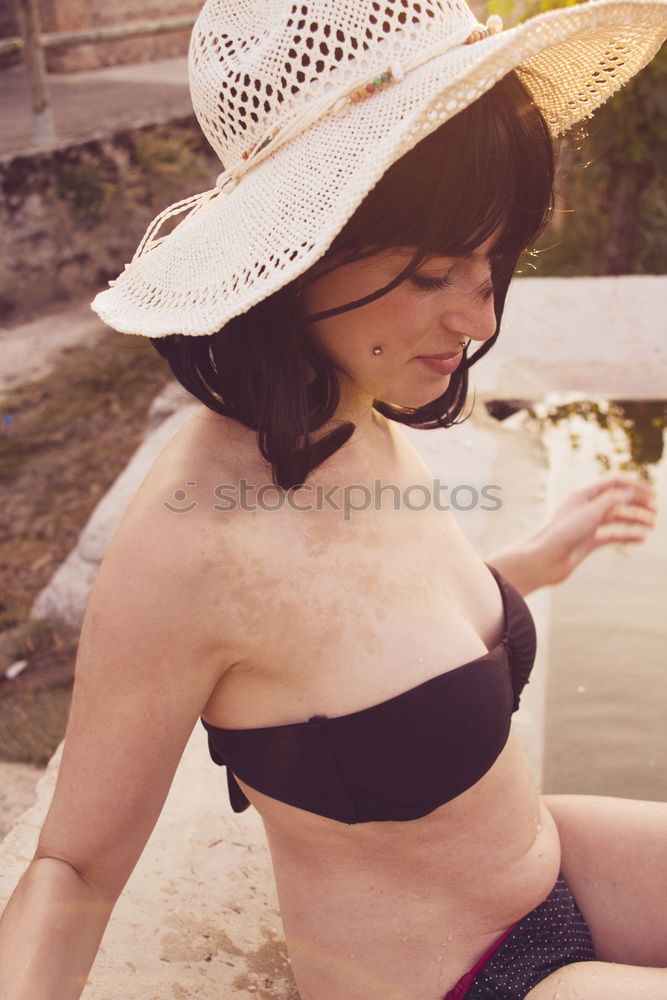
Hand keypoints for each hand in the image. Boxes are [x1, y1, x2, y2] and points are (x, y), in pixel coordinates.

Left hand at [529, 473, 657, 585]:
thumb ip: (613, 500)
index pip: (615, 482)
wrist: (545, 559)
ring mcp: (588, 524)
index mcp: (584, 493)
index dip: (635, 485)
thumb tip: (632, 491)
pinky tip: (641, 539)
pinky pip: (612, 535)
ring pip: (617, 518)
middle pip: (618, 499)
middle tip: (656, 511)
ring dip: (635, 520)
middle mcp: (586, 507)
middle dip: (638, 503)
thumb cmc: (564, 533)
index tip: (654, 494)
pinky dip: (627, 535)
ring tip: (652, 525)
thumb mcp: (591, 513)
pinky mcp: (588, 541)